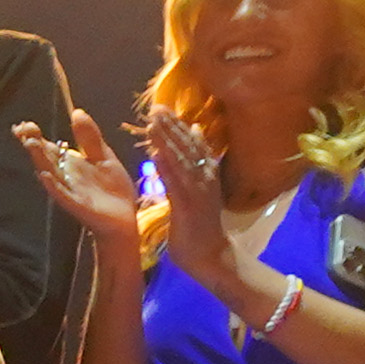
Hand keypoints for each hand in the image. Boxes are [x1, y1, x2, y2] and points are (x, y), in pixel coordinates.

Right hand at [11, 110, 143, 245]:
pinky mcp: (78, 205)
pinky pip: (63, 194)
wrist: (123, 219)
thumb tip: (77, 111)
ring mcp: (70, 191)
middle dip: (34, 143)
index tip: (25, 124)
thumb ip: (90, 137)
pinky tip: (46, 175)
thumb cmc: (112, 190)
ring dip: (40, 160)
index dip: (36, 136)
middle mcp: (66, 176)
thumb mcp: (104, 156)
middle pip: (46, 158)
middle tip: (24, 129)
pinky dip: (54, 185)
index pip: (49, 147)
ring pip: (51, 173)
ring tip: (31, 144)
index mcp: (70, 164)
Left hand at [140, 115, 245, 298]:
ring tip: (152, 121)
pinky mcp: (190, 206)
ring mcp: (199, 191)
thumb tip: (195, 133)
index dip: (177, 125)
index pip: (192, 143)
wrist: (211, 256)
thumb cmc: (200, 226)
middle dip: (171, 125)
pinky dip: (166, 167)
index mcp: (206, 173)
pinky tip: (156, 153)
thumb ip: (195, 162)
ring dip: (167, 140)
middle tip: (155, 107)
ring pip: (181, 160)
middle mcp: (205, 177)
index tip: (161, 107)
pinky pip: (176, 184)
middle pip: (187, 146)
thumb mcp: (199, 189)